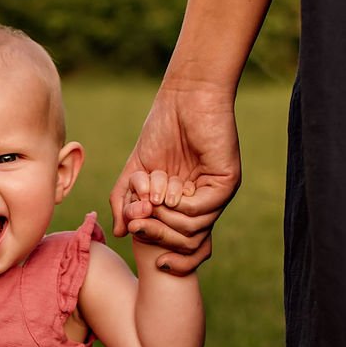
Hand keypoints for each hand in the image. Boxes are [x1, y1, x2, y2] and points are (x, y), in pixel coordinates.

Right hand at [109, 81, 240, 274]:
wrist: (184, 99)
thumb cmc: (161, 130)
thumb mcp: (135, 172)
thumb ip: (125, 200)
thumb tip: (119, 232)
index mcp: (186, 205)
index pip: (180, 244)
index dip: (160, 247)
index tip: (137, 235)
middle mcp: (205, 203)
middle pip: (186, 244)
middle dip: (156, 235)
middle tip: (138, 221)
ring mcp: (217, 194)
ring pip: (191, 230)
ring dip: (164, 217)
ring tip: (152, 196)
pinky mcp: (226, 183)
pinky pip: (200, 212)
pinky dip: (178, 207)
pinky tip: (168, 191)